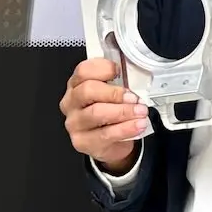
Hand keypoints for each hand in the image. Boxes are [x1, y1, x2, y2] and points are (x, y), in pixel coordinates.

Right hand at [60, 57, 149, 171]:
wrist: (112, 143)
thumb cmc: (111, 114)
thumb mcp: (114, 95)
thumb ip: (119, 84)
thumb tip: (135, 78)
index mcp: (76, 85)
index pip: (83, 71)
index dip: (103, 68)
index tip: (120, 71)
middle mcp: (71, 102)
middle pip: (88, 90)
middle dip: (115, 93)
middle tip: (134, 98)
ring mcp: (74, 123)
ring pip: (96, 113)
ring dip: (123, 111)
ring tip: (140, 112)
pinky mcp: (82, 142)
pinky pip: (105, 134)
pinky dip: (126, 128)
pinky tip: (138, 125)